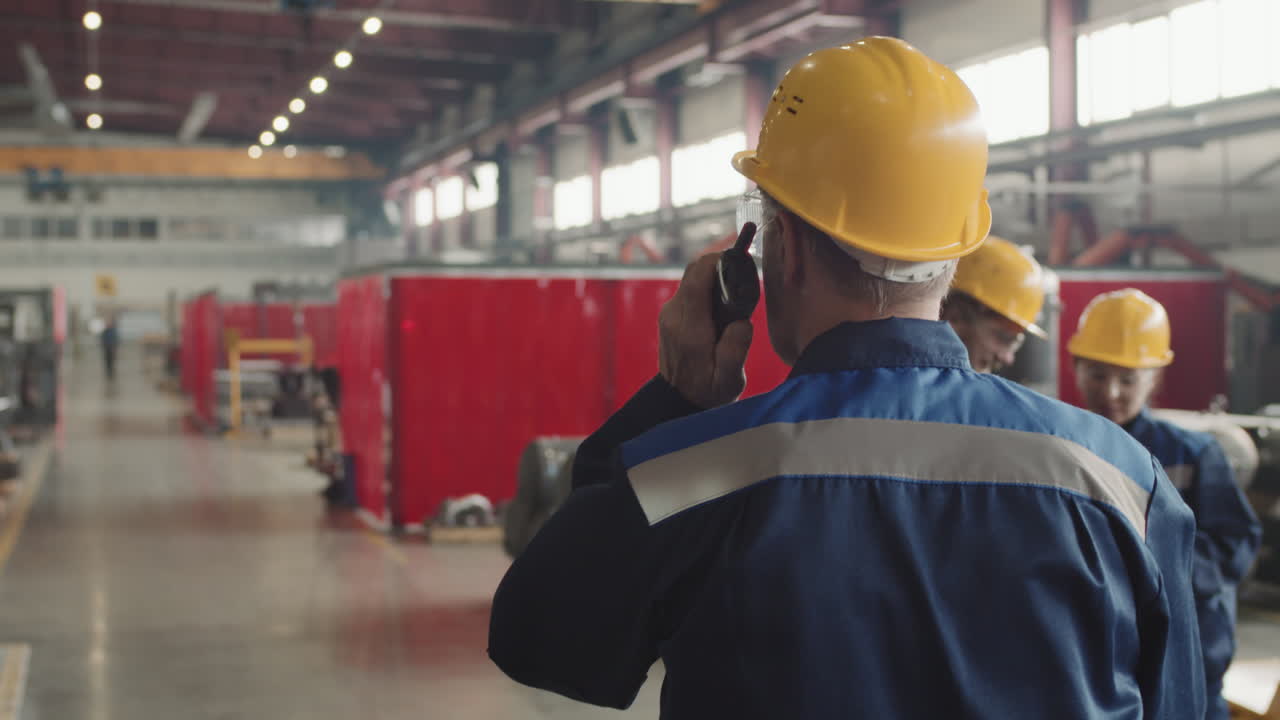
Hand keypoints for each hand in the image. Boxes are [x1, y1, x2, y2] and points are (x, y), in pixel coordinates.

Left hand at [659, 255, 753, 408]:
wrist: (679, 401)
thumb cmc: (709, 392)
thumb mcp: (730, 380)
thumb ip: (736, 350)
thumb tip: (742, 322)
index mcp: (690, 329)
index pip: (697, 280)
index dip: (717, 261)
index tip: (738, 258)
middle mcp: (674, 316)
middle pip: (692, 271)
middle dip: (717, 265)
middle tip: (741, 272)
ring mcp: (669, 314)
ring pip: (690, 278)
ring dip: (712, 276)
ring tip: (734, 289)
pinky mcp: (670, 315)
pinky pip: (689, 289)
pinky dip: (705, 286)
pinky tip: (721, 301)